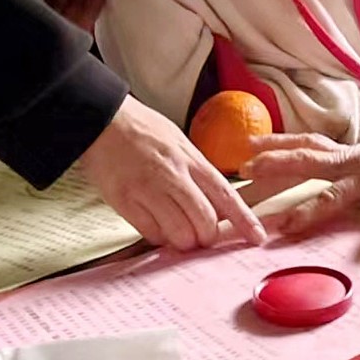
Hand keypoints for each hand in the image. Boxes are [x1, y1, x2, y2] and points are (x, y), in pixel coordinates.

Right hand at [81, 94, 266, 250]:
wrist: (103, 119)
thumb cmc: (142, 129)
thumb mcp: (180, 142)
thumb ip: (197, 171)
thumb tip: (214, 201)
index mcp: (191, 159)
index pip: (226, 195)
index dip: (244, 220)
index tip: (257, 237)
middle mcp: (173, 175)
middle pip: (204, 222)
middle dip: (206, 237)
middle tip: (200, 236)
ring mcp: (149, 190)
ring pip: (179, 234)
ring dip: (182, 240)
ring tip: (176, 231)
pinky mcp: (126, 201)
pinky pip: (151, 234)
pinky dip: (158, 236)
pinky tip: (156, 225)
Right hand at [245, 123, 359, 235]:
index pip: (334, 196)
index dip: (308, 212)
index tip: (281, 226)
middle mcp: (355, 158)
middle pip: (310, 159)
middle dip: (277, 164)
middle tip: (246, 170)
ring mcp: (349, 151)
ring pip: (307, 145)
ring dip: (276, 146)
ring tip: (244, 150)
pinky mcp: (347, 150)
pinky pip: (312, 143)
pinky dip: (288, 142)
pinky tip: (267, 145)